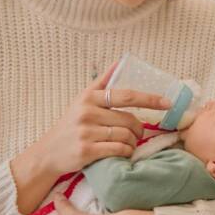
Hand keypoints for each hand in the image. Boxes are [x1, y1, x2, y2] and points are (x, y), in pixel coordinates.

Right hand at [11, 61, 170, 213]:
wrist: (47, 153)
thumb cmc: (70, 125)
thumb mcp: (81, 100)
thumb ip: (101, 82)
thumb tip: (120, 61)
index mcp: (89, 97)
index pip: (126, 95)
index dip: (149, 99)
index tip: (167, 102)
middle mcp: (87, 112)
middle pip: (129, 119)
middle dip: (139, 129)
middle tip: (138, 133)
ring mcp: (86, 131)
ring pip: (126, 136)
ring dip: (132, 142)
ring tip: (128, 144)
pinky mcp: (86, 150)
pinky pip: (119, 149)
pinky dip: (126, 152)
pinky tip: (123, 152)